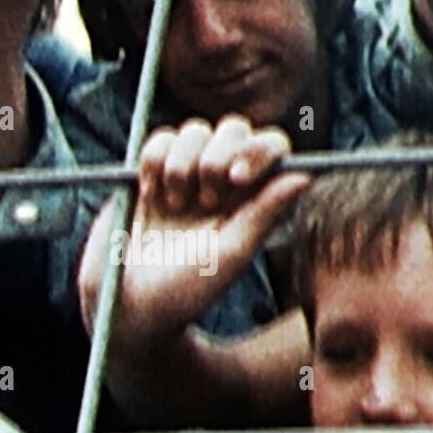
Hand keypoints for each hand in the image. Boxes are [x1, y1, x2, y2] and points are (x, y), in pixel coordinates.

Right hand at [78, 115, 308, 344]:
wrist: (127, 304)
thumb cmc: (186, 290)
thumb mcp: (230, 254)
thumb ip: (265, 213)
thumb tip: (306, 176)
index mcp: (253, 201)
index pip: (272, 150)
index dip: (259, 151)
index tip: (237, 178)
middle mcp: (224, 184)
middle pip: (235, 128)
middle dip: (219, 153)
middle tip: (204, 199)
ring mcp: (188, 174)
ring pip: (196, 129)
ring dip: (183, 162)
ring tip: (174, 205)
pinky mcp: (151, 172)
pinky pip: (160, 139)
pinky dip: (154, 159)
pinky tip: (150, 195)